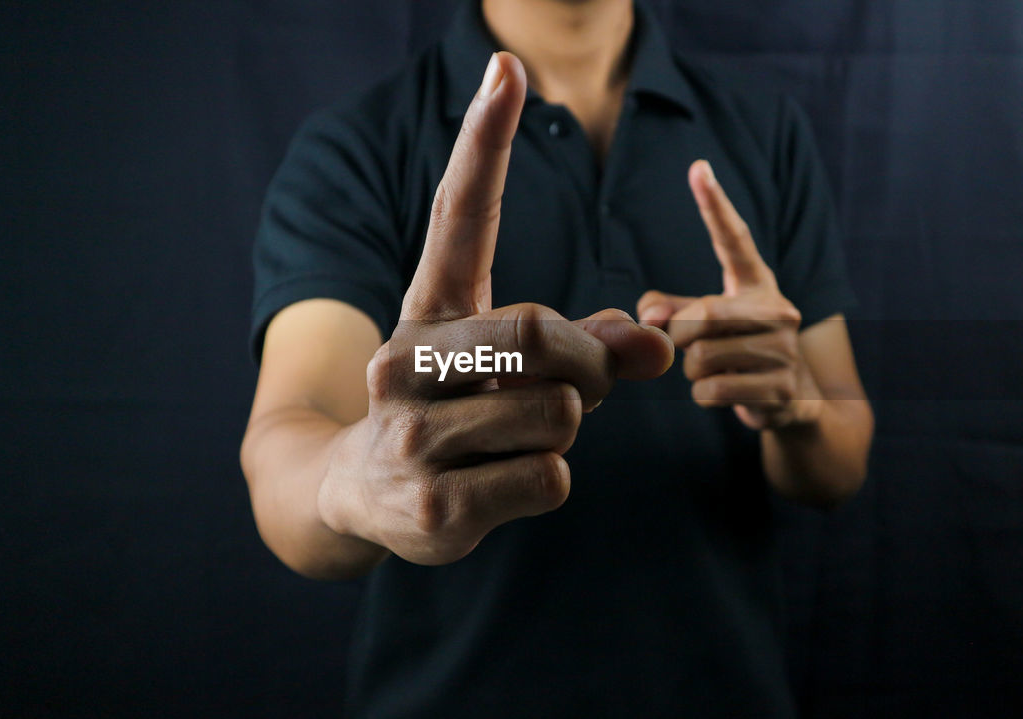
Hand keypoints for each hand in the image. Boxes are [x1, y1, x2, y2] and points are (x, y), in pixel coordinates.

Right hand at [316, 52, 673, 565]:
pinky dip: (550, 481)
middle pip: (538, 334)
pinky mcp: (432, 506)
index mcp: (426, 310)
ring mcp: (410, 437)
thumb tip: (660, 342)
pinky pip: (551, 477)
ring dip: (566, 428)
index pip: (458, 215)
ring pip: (558, 414)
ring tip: (515, 439)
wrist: (361, 495)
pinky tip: (498, 484)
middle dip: (586, 363)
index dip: (486, 143)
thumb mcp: (512, 366)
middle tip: (583, 384)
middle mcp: (403, 362)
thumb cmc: (455, 410)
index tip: (509, 69)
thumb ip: (590, 341)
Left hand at [638, 160, 822, 430]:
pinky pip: (712, 390)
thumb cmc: (737, 353)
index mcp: (757, 285)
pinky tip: (726, 391)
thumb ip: (669, 311)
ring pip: (701, 359)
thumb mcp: (704, 324)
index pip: (735, 240)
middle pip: (702, 315)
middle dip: (681, 336)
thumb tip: (647, 317)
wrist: (792, 403)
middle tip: (691, 346)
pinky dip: (705, 395)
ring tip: (718, 370)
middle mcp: (779, 310)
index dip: (715, 205)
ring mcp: (785, 350)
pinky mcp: (781, 388)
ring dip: (694, 371)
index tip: (698, 167)